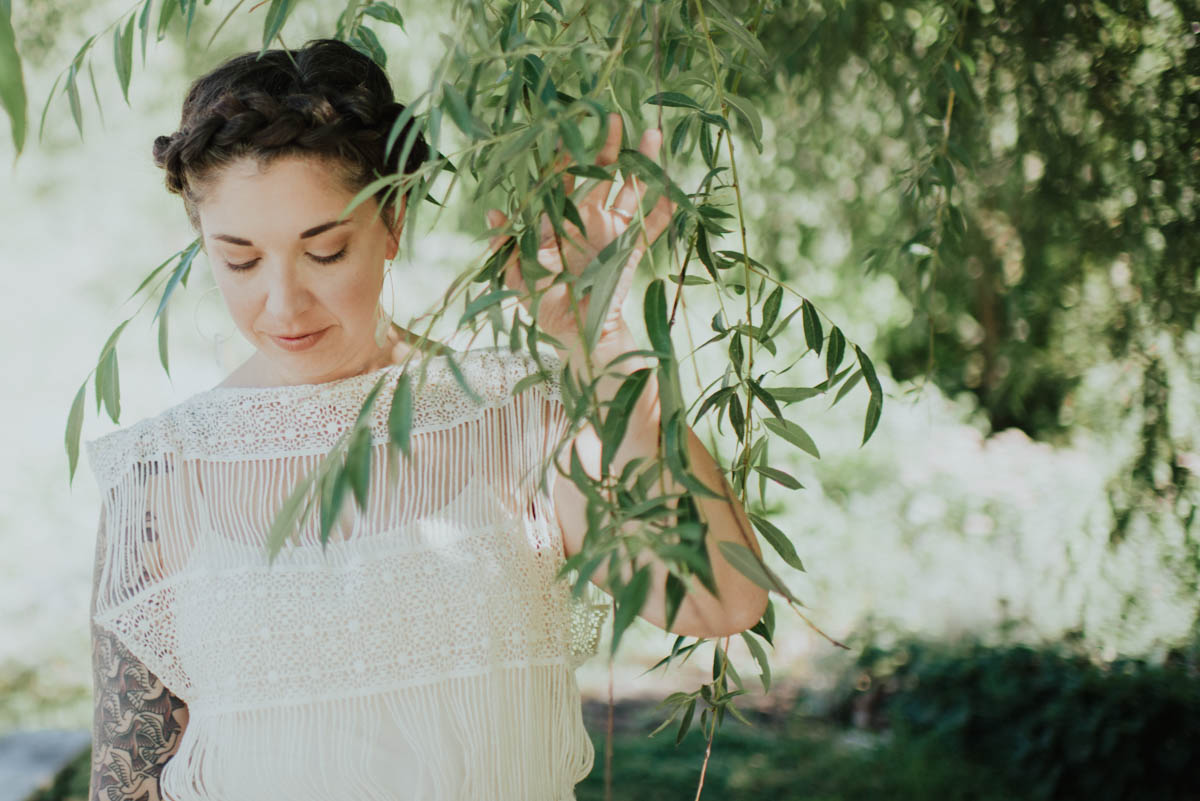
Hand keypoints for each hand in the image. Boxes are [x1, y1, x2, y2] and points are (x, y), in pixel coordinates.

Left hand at [484, 112, 676, 350]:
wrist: (578, 335)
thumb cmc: (543, 305)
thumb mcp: (518, 278)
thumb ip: (507, 247)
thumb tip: (494, 212)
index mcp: (558, 221)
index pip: (562, 181)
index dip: (566, 158)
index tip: (568, 131)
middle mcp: (586, 219)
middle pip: (599, 175)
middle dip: (606, 146)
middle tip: (613, 117)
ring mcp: (612, 231)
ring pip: (630, 190)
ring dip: (641, 164)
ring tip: (652, 135)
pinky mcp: (632, 248)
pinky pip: (651, 225)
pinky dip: (665, 208)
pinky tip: (676, 188)